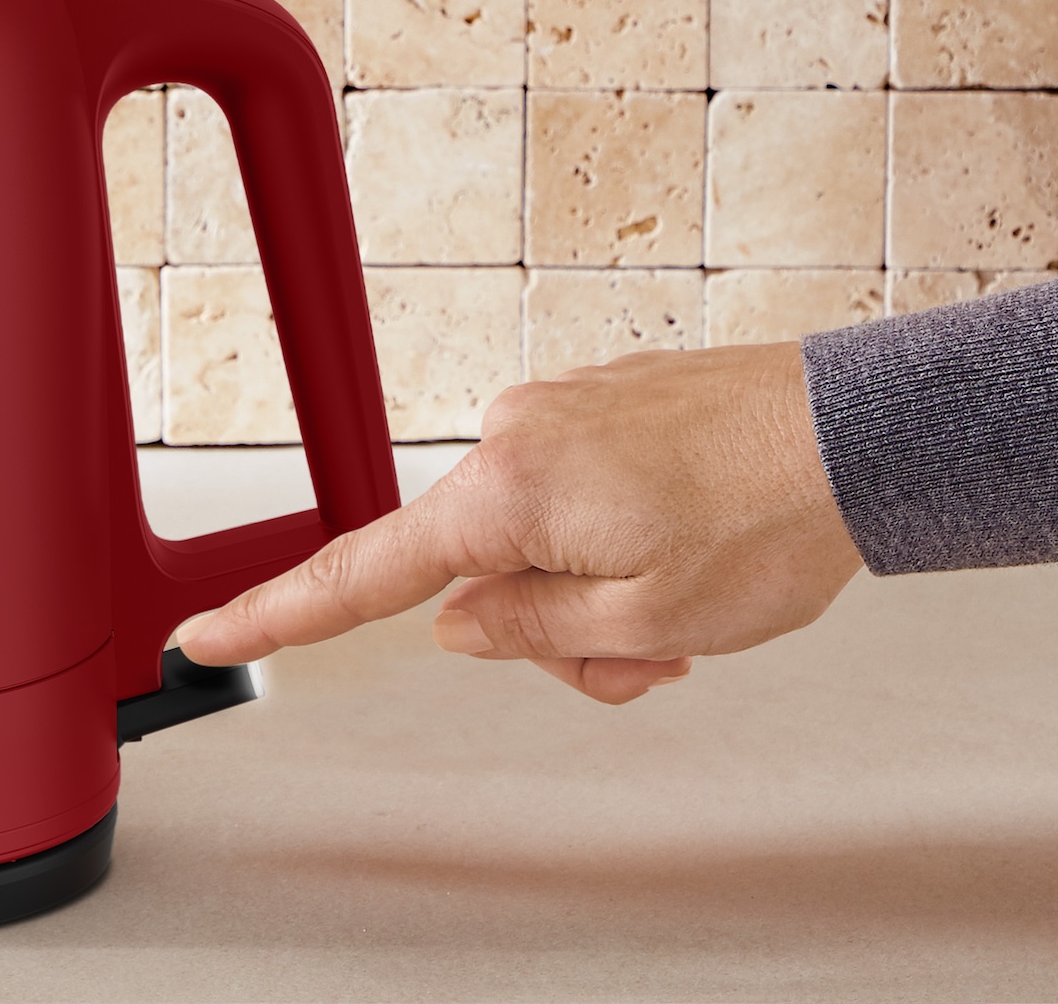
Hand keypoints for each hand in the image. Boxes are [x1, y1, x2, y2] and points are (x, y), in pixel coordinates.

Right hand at [177, 342, 864, 704]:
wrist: (852, 433)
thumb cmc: (765, 518)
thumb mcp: (646, 621)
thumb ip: (531, 633)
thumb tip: (460, 627)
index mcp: (506, 491)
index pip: (363, 572)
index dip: (277, 612)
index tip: (205, 633)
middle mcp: (510, 433)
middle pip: (476, 575)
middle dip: (551, 633)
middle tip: (655, 654)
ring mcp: (551, 409)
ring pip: (534, 543)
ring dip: (597, 592)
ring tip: (691, 604)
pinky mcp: (592, 402)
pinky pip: (573, 497)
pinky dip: (616, 542)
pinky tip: (691, 544)